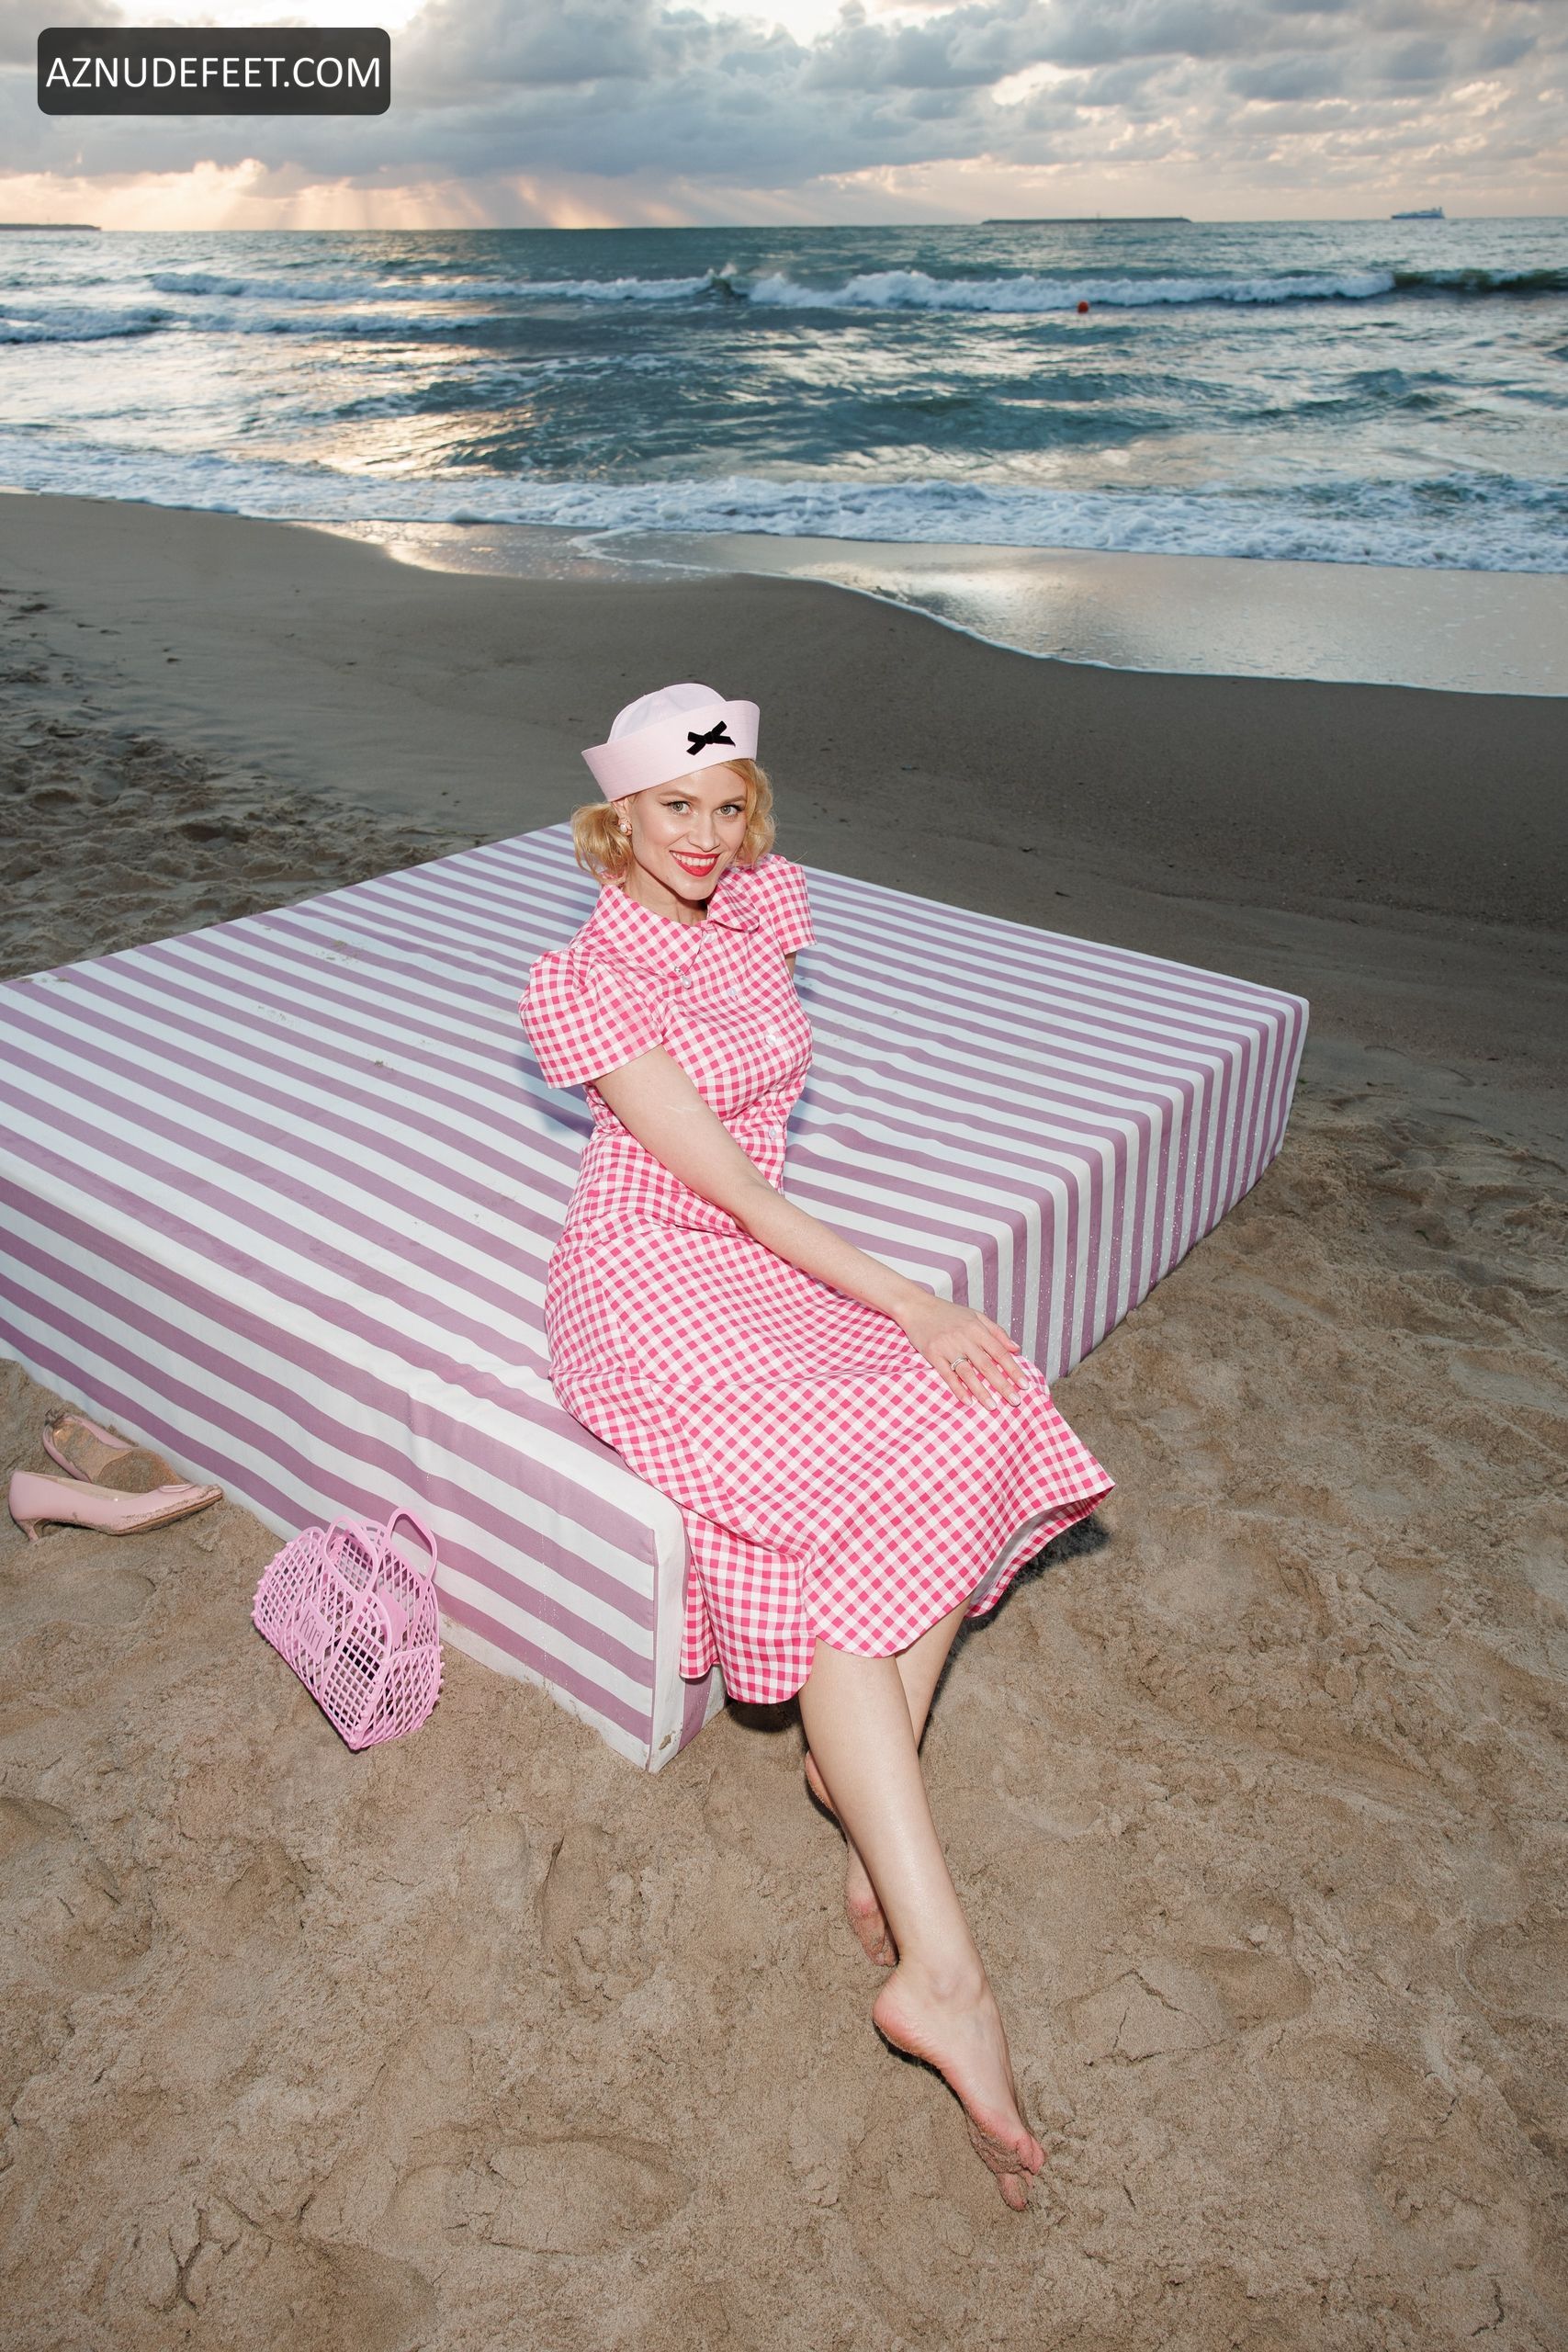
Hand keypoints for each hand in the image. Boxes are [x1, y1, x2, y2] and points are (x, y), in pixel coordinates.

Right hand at [893, 1289, 1028, 1409]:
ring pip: (968, 1372)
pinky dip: (957, 1388)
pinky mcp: (932, 1354)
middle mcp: (964, 1338)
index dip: (1013, 1369)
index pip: (1000, 1352)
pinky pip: (947, 1374)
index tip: (1025, 1385)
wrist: (917, 1306)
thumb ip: (996, 1332)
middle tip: (1015, 1401)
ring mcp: (948, 1347)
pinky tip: (967, 1401)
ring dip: (981, 1391)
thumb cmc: (948, 1312)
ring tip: (993, 1406)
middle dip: (1002, 1384)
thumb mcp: (975, 1316)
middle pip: (987, 1365)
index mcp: (977, 1329)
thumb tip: (1016, 1347)